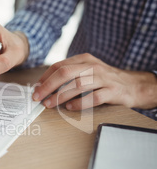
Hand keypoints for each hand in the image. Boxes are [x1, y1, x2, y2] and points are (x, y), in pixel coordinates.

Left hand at [33, 53, 156, 109]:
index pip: (59, 66)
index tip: (35, 88)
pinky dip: (80, 103)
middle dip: (48, 86)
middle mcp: (93, 67)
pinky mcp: (112, 91)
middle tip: (37, 97)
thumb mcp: (87, 71)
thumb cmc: (104, 80)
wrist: (133, 85)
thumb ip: (69, 75)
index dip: (45, 77)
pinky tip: (70, 107)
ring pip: (77, 85)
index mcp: (84, 60)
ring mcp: (103, 79)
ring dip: (60, 96)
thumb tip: (43, 86)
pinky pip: (94, 97)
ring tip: (49, 104)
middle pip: (65, 73)